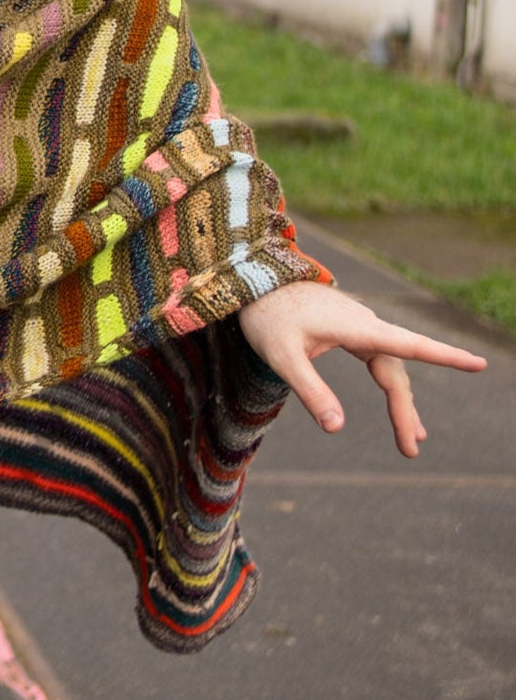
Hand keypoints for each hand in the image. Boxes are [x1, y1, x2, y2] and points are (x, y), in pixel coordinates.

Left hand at [238, 280, 486, 457]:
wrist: (253, 283)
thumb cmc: (267, 317)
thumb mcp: (282, 356)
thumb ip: (310, 389)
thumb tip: (337, 428)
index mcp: (355, 327)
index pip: (408, 345)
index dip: (444, 357)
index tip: (478, 364)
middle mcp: (364, 324)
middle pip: (396, 371)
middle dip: (404, 410)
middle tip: (411, 449)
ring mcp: (359, 326)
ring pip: (390, 367)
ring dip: (400, 402)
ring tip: (413, 440)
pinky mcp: (350, 329)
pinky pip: (380, 360)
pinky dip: (390, 385)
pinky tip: (398, 405)